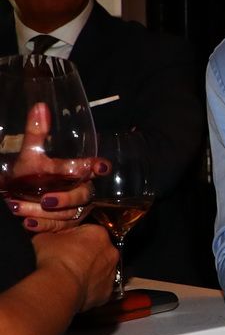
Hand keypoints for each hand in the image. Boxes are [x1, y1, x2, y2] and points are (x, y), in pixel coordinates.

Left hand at [6, 103, 104, 232]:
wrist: (13, 197)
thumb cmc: (26, 175)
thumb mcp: (29, 155)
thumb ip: (36, 133)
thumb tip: (40, 106)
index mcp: (75, 172)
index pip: (94, 169)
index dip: (99, 168)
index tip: (100, 167)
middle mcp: (78, 190)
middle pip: (83, 195)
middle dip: (65, 199)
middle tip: (46, 200)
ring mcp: (72, 209)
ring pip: (68, 214)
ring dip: (44, 214)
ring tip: (17, 208)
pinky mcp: (63, 225)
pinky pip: (57, 228)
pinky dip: (41, 226)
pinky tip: (27, 223)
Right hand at [30, 224, 116, 312]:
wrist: (58, 286)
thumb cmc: (53, 260)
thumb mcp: (44, 237)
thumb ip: (52, 234)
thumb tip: (50, 237)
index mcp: (98, 233)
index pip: (86, 231)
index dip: (71, 237)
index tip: (61, 243)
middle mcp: (110, 251)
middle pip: (96, 249)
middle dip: (83, 253)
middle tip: (64, 260)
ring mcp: (111, 272)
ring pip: (99, 269)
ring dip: (87, 271)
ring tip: (68, 275)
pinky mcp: (107, 291)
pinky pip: (98, 286)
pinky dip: (88, 287)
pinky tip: (74, 286)